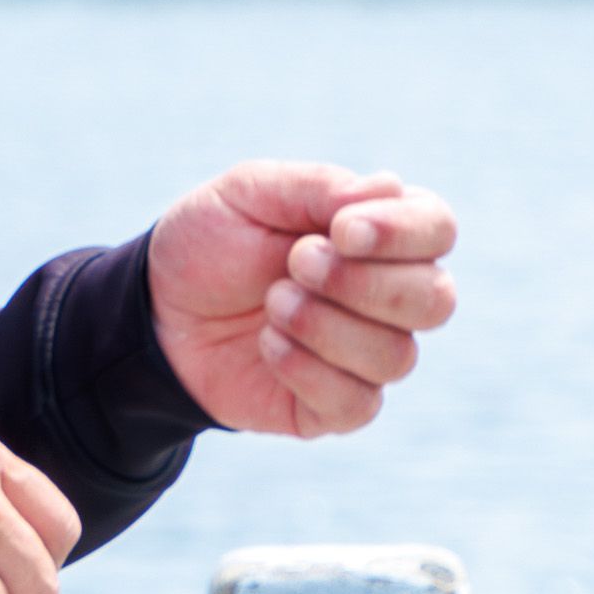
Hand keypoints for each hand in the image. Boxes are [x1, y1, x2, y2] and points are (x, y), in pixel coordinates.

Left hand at [150, 164, 458, 436]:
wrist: (156, 311)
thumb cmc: (211, 244)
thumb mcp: (249, 192)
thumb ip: (318, 187)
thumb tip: (392, 187)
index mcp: (379, 233)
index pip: (437, 228)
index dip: (401, 232)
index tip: (339, 230)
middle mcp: (388, 296)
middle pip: (435, 299)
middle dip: (362, 283)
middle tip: (296, 263)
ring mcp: (367, 355)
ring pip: (397, 356)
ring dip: (326, 325)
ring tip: (272, 302)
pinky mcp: (337, 406)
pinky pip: (356, 403)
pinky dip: (307, 370)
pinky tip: (268, 343)